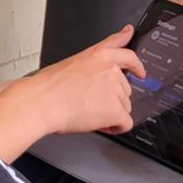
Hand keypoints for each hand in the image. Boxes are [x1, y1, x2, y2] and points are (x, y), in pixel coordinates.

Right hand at [29, 27, 145, 135]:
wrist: (41, 102)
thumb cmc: (47, 86)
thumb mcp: (71, 63)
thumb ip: (93, 60)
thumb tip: (104, 64)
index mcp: (99, 56)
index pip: (126, 54)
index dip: (136, 64)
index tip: (140, 70)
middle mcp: (111, 70)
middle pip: (125, 89)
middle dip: (112, 99)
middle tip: (91, 104)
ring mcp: (115, 89)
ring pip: (125, 107)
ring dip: (112, 113)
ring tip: (89, 113)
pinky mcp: (116, 110)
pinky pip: (126, 123)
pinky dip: (115, 128)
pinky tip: (101, 126)